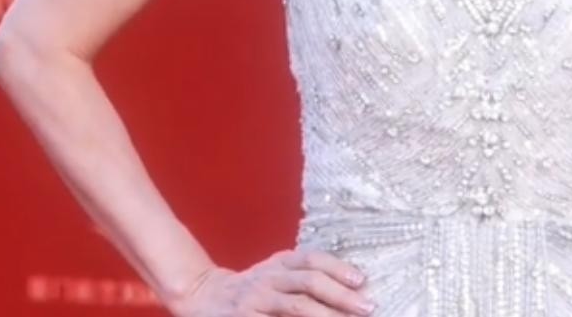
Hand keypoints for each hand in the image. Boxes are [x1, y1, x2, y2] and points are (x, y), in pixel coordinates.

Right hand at [171, 247, 374, 316]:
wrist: (204, 296)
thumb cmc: (252, 288)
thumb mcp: (276, 273)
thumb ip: (303, 277)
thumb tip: (350, 286)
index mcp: (281, 262)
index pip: (314, 259)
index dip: (339, 268)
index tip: (362, 280)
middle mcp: (270, 277)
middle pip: (309, 282)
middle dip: (341, 296)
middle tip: (367, 307)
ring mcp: (256, 299)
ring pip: (296, 306)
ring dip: (325, 315)